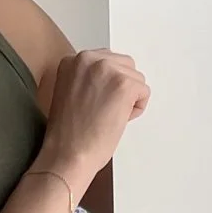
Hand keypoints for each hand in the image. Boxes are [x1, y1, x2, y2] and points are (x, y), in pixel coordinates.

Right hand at [38, 49, 149, 192]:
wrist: (68, 154)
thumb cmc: (68, 133)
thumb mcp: (70, 92)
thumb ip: (88, 78)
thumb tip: (110, 79)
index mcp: (73, 60)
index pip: (106, 61)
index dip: (106, 86)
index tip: (97, 102)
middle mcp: (88, 58)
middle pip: (124, 65)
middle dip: (121, 88)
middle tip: (104, 110)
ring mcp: (107, 69)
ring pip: (136, 78)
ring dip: (129, 99)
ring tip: (107, 116)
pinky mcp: (124, 84)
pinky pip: (144, 92)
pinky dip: (136, 109)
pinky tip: (116, 120)